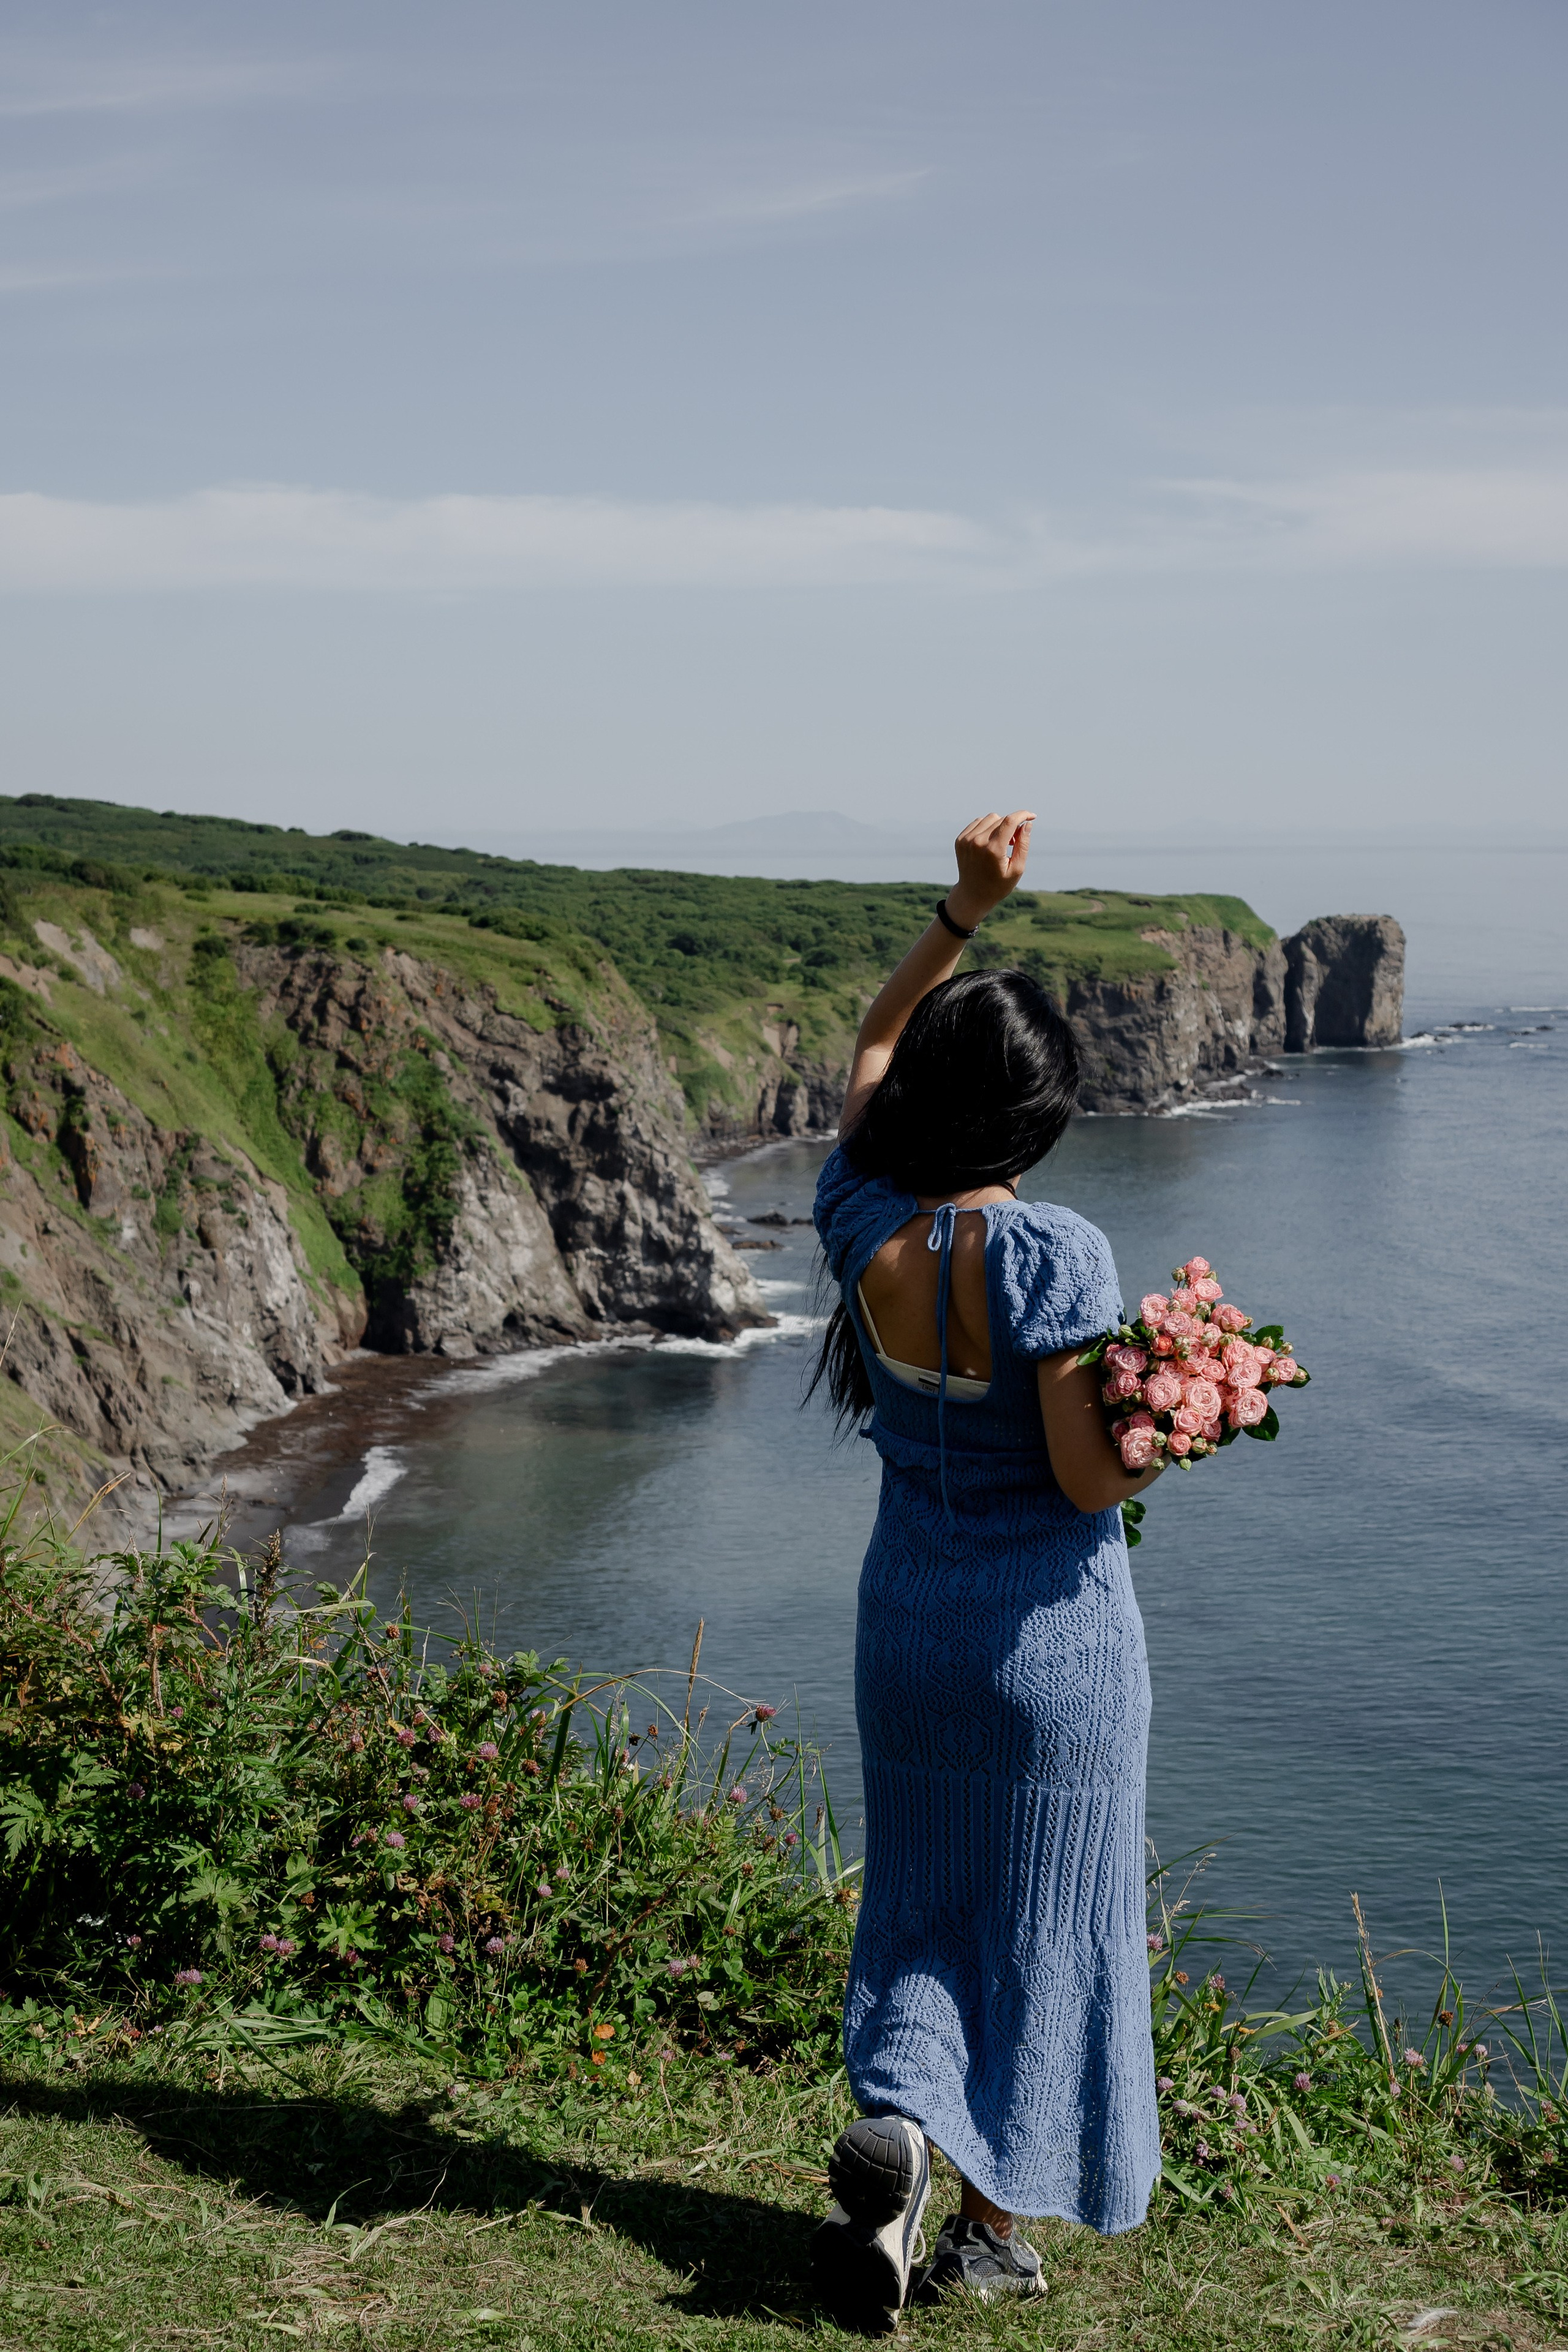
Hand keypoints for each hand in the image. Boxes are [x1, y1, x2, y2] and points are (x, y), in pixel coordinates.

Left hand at [946, 811, 1034, 929]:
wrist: (972, 895)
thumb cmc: (998, 885)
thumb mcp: (1017, 869)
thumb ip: (1023, 845)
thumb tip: (1027, 824)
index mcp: (993, 850)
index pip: (1010, 821)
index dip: (1023, 815)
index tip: (1032, 817)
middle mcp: (977, 842)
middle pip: (1001, 819)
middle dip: (1012, 826)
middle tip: (1013, 843)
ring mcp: (966, 840)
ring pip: (990, 818)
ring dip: (999, 825)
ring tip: (1002, 843)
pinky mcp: (960, 839)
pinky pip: (978, 822)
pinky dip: (987, 827)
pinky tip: (990, 841)